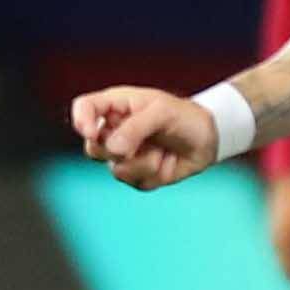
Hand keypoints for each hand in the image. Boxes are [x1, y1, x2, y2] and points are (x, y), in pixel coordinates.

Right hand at [70, 85, 217, 189]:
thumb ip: (135, 127)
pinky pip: (134, 182)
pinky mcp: (136, 175)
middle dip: (117, 151)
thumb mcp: (162, 112)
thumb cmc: (184, 116)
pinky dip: (152, 175)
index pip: (84, 108)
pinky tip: (164, 162)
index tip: (92, 132)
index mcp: (116, 106)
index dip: (81, 121)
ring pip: (115, 169)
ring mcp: (123, 155)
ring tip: (160, 150)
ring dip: (143, 163)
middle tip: (140, 144)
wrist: (208, 140)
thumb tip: (113, 148)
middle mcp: (114, 131)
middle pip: (93, 147)